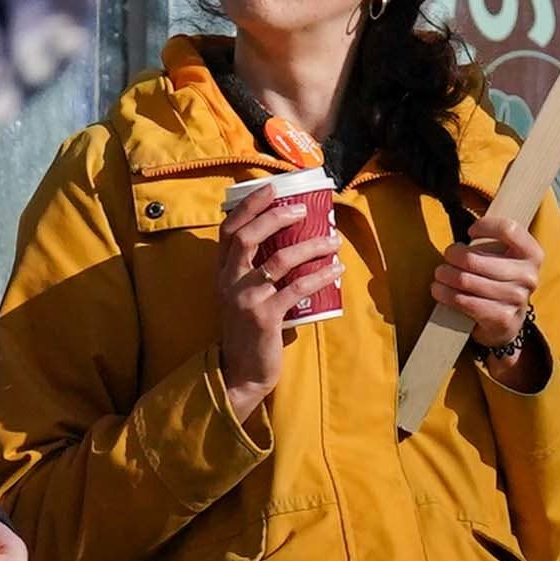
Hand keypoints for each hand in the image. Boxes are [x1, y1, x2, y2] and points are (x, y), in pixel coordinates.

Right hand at [211, 193, 337, 417]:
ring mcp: (245, 299)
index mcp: (222, 272)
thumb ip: (255, 270)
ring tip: (332, 240)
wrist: (240, 372)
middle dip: (276, 217)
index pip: (229, 230)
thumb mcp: (242, 295)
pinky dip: (321, 275)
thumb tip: (293, 241)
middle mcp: (229, 281)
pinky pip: (297, 288)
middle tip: (303, 211)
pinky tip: (336, 269)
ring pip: (279, 260)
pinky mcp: (265, 317)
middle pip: (247, 236)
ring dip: (310, 246)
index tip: (271, 188)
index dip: (249, 206)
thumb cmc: (248, 330)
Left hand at [429, 219, 541, 364]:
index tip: (471, 232)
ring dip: (445, 276)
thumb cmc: (499, 281)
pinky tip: (440, 291)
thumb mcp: (504, 257)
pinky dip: (446, 295)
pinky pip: (464, 301)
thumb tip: (468, 233)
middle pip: (475, 258)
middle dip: (453, 255)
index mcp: (532, 254)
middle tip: (447, 257)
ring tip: (440, 274)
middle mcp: (528, 276)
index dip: (485, 226)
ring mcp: (517, 299)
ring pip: (465, 280)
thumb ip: (493, 241)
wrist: (506, 322)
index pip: (509, 229)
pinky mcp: (502, 318)